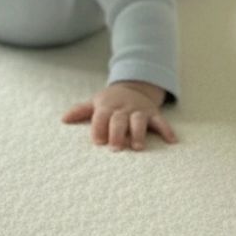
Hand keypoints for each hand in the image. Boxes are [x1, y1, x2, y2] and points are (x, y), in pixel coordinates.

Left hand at [62, 82, 177, 151]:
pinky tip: (172, 141)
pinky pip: (161, 121)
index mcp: (107, 106)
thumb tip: (63, 119)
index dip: (98, 128)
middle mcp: (123, 108)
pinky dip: (167, 130)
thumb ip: (80, 111)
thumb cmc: (110, 102)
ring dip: (138, 132)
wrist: (133, 87)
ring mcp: (139, 110)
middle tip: (114, 148)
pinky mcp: (153, 113)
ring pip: (139, 120)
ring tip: (138, 147)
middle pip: (119, 119)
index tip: (97, 142)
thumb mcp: (95, 103)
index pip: (101, 116)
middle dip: (116, 133)